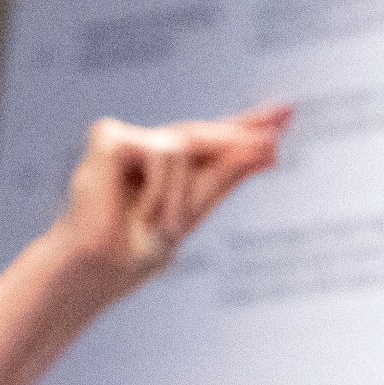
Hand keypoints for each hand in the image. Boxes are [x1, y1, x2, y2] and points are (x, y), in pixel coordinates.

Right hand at [51, 105, 289, 287]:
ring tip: (164, 229)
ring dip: (182, 197)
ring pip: (184, 147)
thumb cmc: (135, 252)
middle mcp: (148, 148)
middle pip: (204, 135)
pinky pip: (161, 152)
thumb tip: (272, 149)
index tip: (287, 114)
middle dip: (242, 135)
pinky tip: (140, 213)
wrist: (96, 269)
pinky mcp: (109, 136)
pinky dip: (161, 190)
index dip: (247, 127)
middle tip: (284, 126)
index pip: (212, 143)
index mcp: (168, 171)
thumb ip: (227, 177)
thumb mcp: (194, 212)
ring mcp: (127, 139)